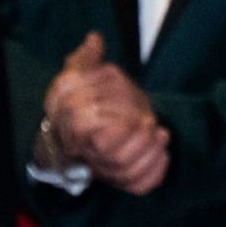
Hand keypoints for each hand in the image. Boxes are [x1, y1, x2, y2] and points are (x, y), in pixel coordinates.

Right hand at [43, 33, 168, 194]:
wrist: (63, 133)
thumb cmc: (75, 100)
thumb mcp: (75, 75)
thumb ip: (85, 59)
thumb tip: (94, 39)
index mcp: (79, 125)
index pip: (104, 139)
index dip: (127, 127)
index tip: (138, 115)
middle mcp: (89, 153)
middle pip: (120, 161)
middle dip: (143, 141)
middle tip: (151, 124)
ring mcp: (103, 169)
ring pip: (129, 174)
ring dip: (152, 154)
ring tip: (160, 135)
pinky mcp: (118, 180)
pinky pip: (138, 186)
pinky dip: (155, 173)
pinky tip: (162, 153)